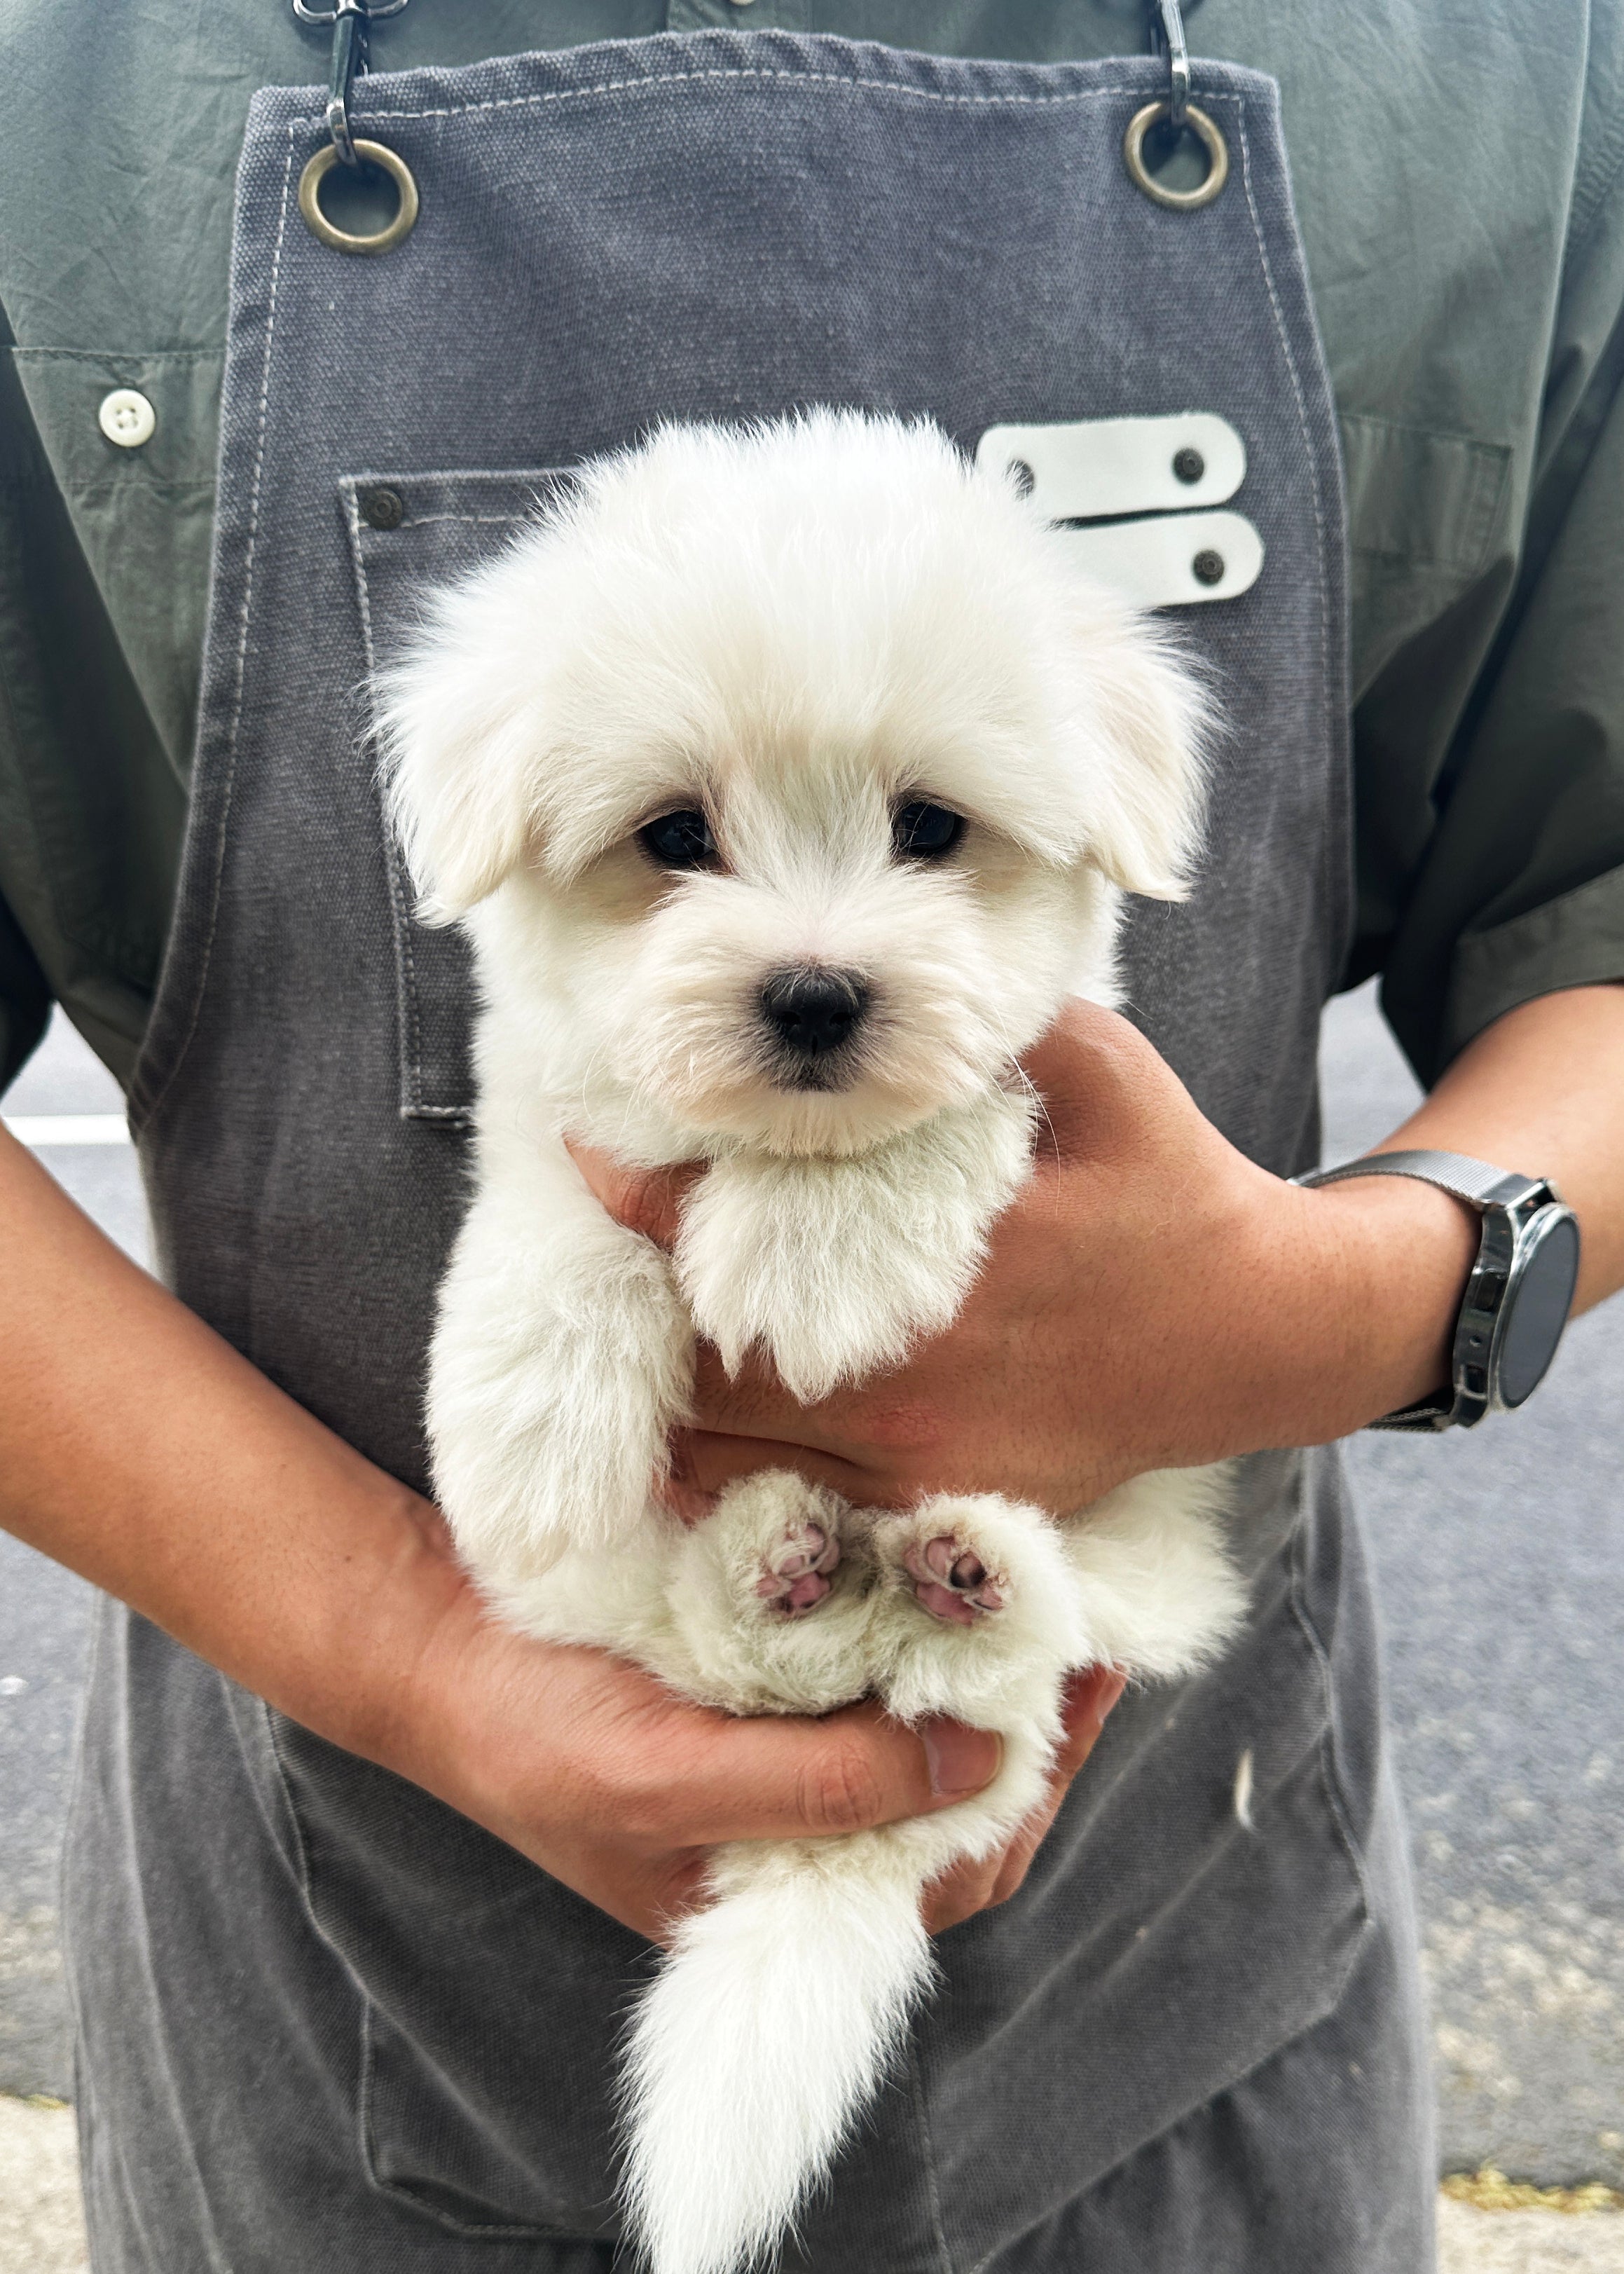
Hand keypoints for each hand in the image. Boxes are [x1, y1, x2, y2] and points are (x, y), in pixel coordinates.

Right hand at [395, 1527, 1124, 1941]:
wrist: (427, 1640)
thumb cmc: (527, 1731)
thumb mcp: (668, 1778)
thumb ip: (819, 1786)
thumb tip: (982, 1762)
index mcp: (771, 1901)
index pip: (943, 1877)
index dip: (1026, 1794)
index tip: (1079, 1690)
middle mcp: (789, 1833)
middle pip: (948, 1803)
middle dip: (1023, 1726)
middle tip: (1077, 1627)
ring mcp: (772, 1750)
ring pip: (916, 1730)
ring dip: (978, 1669)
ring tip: (1033, 1590)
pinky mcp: (754, 1676)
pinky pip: (862, 1666)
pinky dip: (912, 1623)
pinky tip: (943, 1565)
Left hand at [570, 999, 1480, 1517]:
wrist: (1262, 1336)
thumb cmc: (1175, 1189)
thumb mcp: (1103, 1075)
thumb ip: (994, 1028)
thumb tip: (884, 975)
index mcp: (940, 1261)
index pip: (741, 1234)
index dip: (643, 1195)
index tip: (581, 1150)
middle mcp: (919, 1374)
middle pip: (710, 1360)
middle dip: (633, 1305)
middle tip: (583, 1257)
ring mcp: (926, 1456)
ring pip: (740, 1452)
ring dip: (664, 1400)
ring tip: (611, 1343)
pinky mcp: (943, 1504)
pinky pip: (800, 1507)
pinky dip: (731, 1477)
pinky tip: (689, 1436)